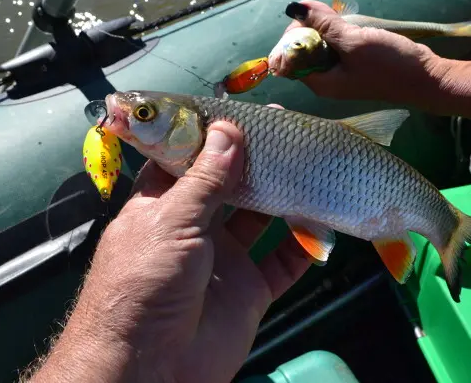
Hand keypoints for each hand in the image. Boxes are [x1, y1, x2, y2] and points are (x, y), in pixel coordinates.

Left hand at [25, 120, 310, 382]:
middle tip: (289, 131)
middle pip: (230, 186)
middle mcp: (194, 227)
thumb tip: (228, 129)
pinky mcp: (249, 290)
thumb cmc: (145, 282)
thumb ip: (205, 179)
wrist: (149, 368)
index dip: (213, 137)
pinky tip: (324, 220)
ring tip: (312, 165)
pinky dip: (304, 244)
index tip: (244, 112)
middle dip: (256, 161)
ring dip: (285, 196)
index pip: (188, 161)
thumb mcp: (170, 221)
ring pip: (261, 219)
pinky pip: (283, 261)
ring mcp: (223, 259)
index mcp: (162, 205)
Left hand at [284, 0, 445, 105]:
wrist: (426, 78)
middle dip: (309, 28)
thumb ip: (323, 24)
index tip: (309, 18)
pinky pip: (336, 46)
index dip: (293, 36)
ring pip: (320, 45)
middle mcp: (326, 80)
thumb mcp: (353, 41)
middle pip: (302, 51)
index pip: (289, 58)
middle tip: (327, 14)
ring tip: (339, 17)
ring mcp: (340, 73)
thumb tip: (295, 8)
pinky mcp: (353, 65)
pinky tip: (349, 25)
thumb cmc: (389, 64)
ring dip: (325, 28)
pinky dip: (338, 33)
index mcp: (320, 83)